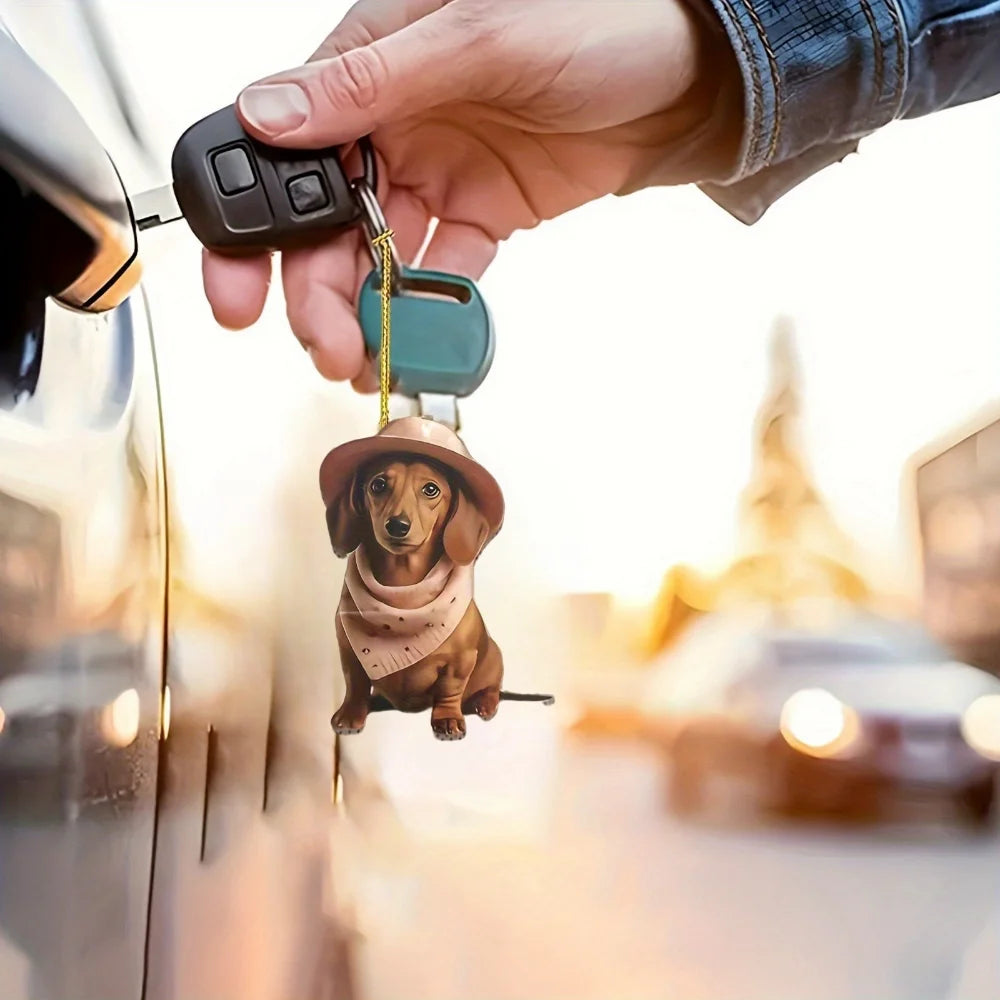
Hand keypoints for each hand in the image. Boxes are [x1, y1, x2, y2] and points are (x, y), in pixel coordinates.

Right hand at [204, 0, 703, 385]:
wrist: (691, 74)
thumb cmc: (594, 20)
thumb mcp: (475, 38)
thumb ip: (369, 83)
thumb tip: (268, 114)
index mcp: (368, 69)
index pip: (282, 155)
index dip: (251, 228)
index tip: (238, 292)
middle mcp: (392, 127)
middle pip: (324, 226)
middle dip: (314, 293)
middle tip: (324, 346)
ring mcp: (437, 176)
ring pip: (377, 259)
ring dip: (366, 314)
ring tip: (364, 360)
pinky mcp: (484, 217)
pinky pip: (445, 273)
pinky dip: (432, 312)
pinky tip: (419, 344)